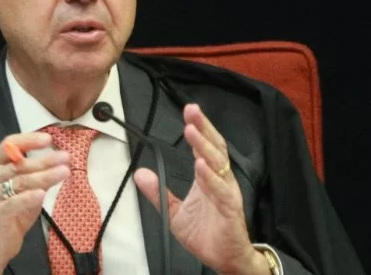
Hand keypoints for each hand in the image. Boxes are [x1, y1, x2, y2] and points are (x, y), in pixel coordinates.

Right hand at [0, 132, 69, 274]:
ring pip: (20, 181)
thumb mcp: (25, 189)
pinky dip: (29, 197)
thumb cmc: (11, 211)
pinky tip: (42, 194)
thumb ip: (36, 174)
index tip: (48, 139)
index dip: (29, 140)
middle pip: (19, 164)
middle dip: (45, 160)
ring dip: (45, 176)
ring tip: (64, 172)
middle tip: (65, 157)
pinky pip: (14, 202)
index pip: (9, 144)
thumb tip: (59, 159)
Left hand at [134, 104, 267, 274]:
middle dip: (203, 127)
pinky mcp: (230, 209)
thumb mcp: (174, 211)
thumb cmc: (205, 233)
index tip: (188, 111)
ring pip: (218, 164)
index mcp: (207, 177)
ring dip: (204, 146)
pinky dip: (210, 178)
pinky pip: (221, 191)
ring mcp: (226, 193)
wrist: (224, 259)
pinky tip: (201, 165)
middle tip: (192, 110)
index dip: (197, 128)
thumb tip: (140, 173)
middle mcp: (219, 180)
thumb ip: (158, 192)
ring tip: (192, 131)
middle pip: (214, 147)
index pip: (203, 146)